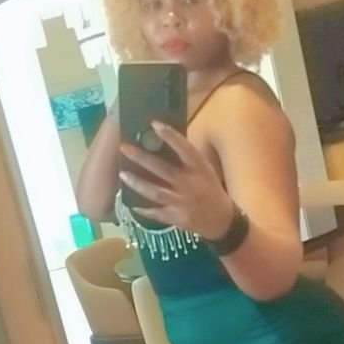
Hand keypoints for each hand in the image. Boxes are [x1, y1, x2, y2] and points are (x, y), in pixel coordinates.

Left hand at [119, 123, 234, 238]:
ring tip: (122, 173)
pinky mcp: (176, 217)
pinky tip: (130, 202)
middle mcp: (190, 184)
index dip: (170, 135)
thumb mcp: (205, 169)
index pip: (184, 148)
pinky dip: (142, 208)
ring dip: (137, 182)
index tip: (154, 124)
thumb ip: (188, 157)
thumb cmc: (210, 188)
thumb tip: (165, 139)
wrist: (221, 219)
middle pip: (162, 169)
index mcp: (199, 168)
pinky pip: (155, 212)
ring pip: (155, 192)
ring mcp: (181, 202)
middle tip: (124, 148)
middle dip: (142, 158)